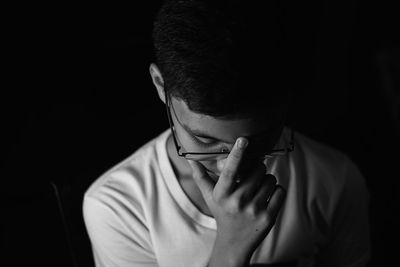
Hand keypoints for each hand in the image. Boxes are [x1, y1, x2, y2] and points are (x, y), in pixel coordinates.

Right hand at [188, 137, 285, 264]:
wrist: (234, 242)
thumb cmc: (222, 213)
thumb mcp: (210, 196)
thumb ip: (201, 177)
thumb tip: (191, 159)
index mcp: (222, 194)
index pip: (229, 170)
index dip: (237, 154)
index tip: (243, 140)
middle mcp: (237, 202)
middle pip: (257, 169)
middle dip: (257, 169)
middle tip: (252, 176)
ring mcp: (253, 210)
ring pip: (270, 179)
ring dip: (267, 180)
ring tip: (258, 188)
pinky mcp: (268, 217)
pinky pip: (280, 191)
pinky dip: (276, 191)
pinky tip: (267, 198)